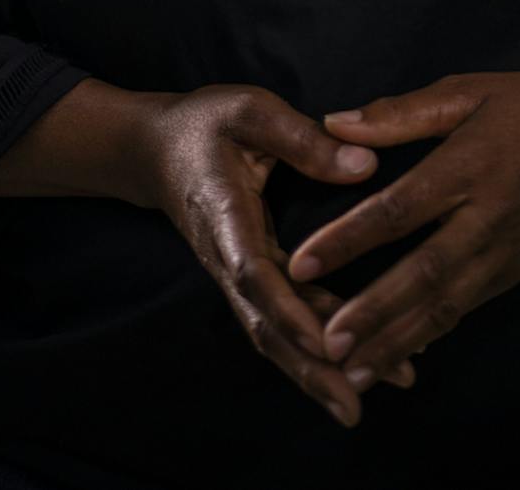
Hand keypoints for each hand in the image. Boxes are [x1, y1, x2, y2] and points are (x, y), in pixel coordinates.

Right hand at [134, 84, 418, 428]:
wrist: (153, 150)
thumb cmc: (205, 124)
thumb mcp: (249, 110)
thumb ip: (302, 138)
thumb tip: (366, 166)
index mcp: (225, 213)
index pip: (254, 271)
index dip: (289, 310)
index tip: (327, 343)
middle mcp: (227, 258)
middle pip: (264, 325)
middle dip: (308, 369)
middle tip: (353, 408)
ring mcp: (234, 277)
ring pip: (270, 335)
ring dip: (311, 374)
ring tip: (359, 405)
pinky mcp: (246, 281)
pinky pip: (276, 324)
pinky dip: (308, 353)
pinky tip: (350, 368)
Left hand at [285, 72, 519, 390]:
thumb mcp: (472, 91)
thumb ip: (404, 112)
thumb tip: (336, 123)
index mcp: (468, 167)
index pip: (399, 209)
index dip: (348, 239)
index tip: (300, 263)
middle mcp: (485, 219)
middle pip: (423, 272)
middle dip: (373, 311)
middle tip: (325, 343)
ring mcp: (501, 254)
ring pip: (444, 305)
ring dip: (395, 340)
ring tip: (349, 371)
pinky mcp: (511, 274)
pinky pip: (465, 310)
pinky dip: (429, 336)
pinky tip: (396, 359)